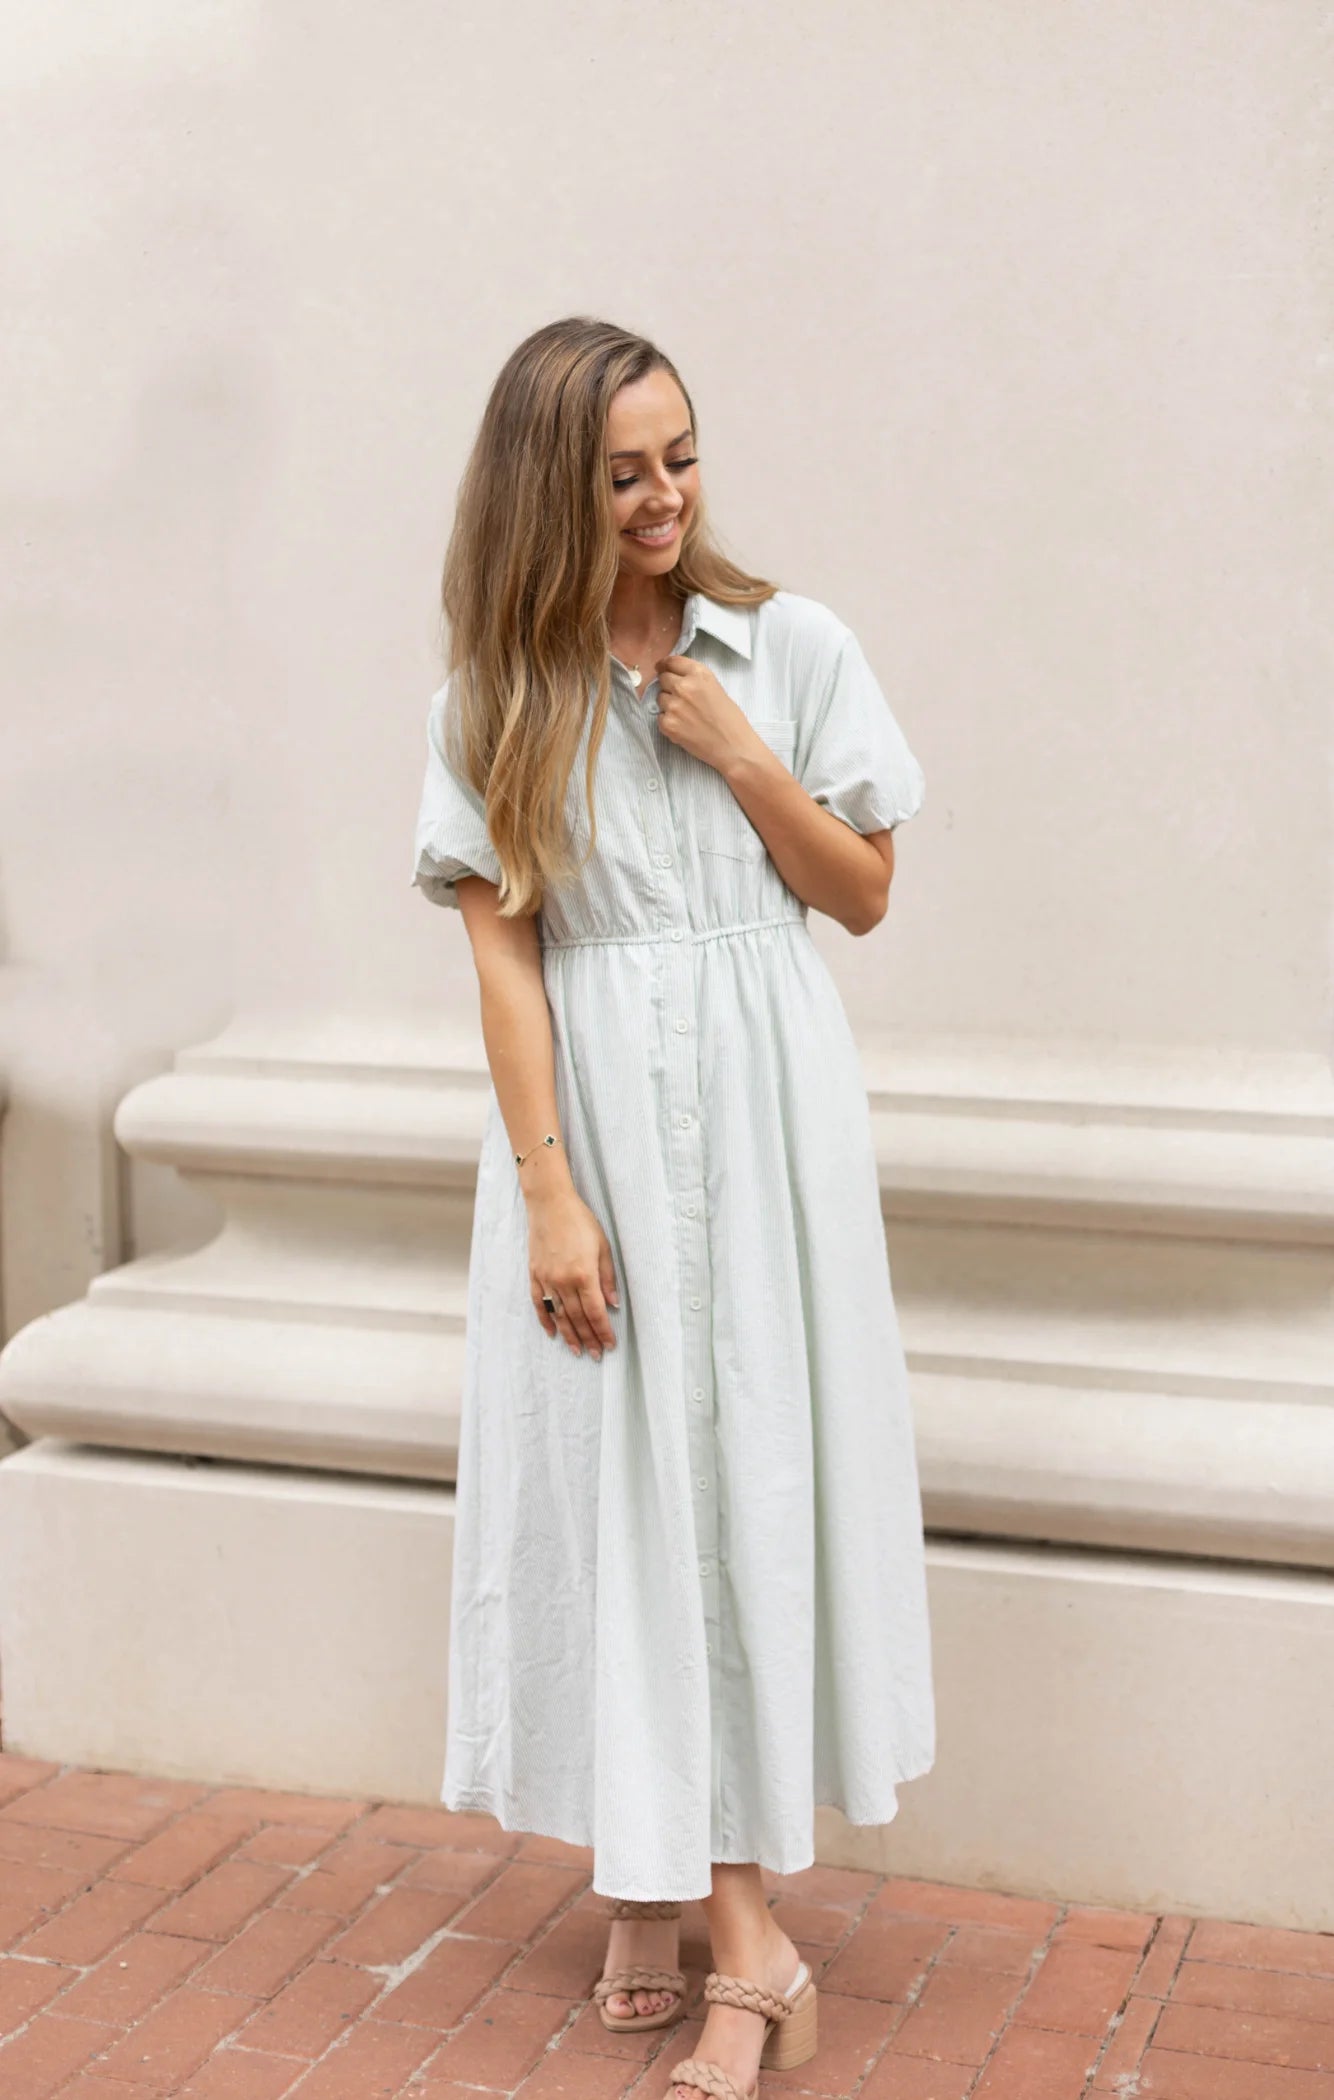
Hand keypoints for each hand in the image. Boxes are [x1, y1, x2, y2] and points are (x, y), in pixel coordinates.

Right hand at [528, 1186, 619, 1359]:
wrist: (550, 1205)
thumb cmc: (580, 1222)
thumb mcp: (603, 1247)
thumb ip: (608, 1278)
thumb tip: (613, 1304)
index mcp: (584, 1274)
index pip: (595, 1312)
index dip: (603, 1331)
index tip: (609, 1345)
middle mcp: (564, 1281)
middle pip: (578, 1318)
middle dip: (589, 1338)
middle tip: (596, 1354)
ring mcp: (547, 1279)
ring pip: (559, 1315)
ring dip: (569, 1335)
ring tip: (577, 1350)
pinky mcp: (535, 1275)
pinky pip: (539, 1304)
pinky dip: (546, 1320)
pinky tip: (553, 1333)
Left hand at [654, 655, 762, 777]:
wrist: (733, 747)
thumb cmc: (730, 720)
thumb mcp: (716, 688)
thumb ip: (695, 679)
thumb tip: (674, 676)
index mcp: (699, 674)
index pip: (672, 661)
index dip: (665, 665)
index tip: (661, 668)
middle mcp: (684, 687)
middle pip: (663, 678)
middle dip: (668, 686)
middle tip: (680, 698)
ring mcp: (674, 706)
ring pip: (660, 698)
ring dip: (668, 704)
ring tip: (686, 716)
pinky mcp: (668, 724)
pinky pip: (660, 717)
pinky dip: (668, 722)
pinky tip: (684, 727)